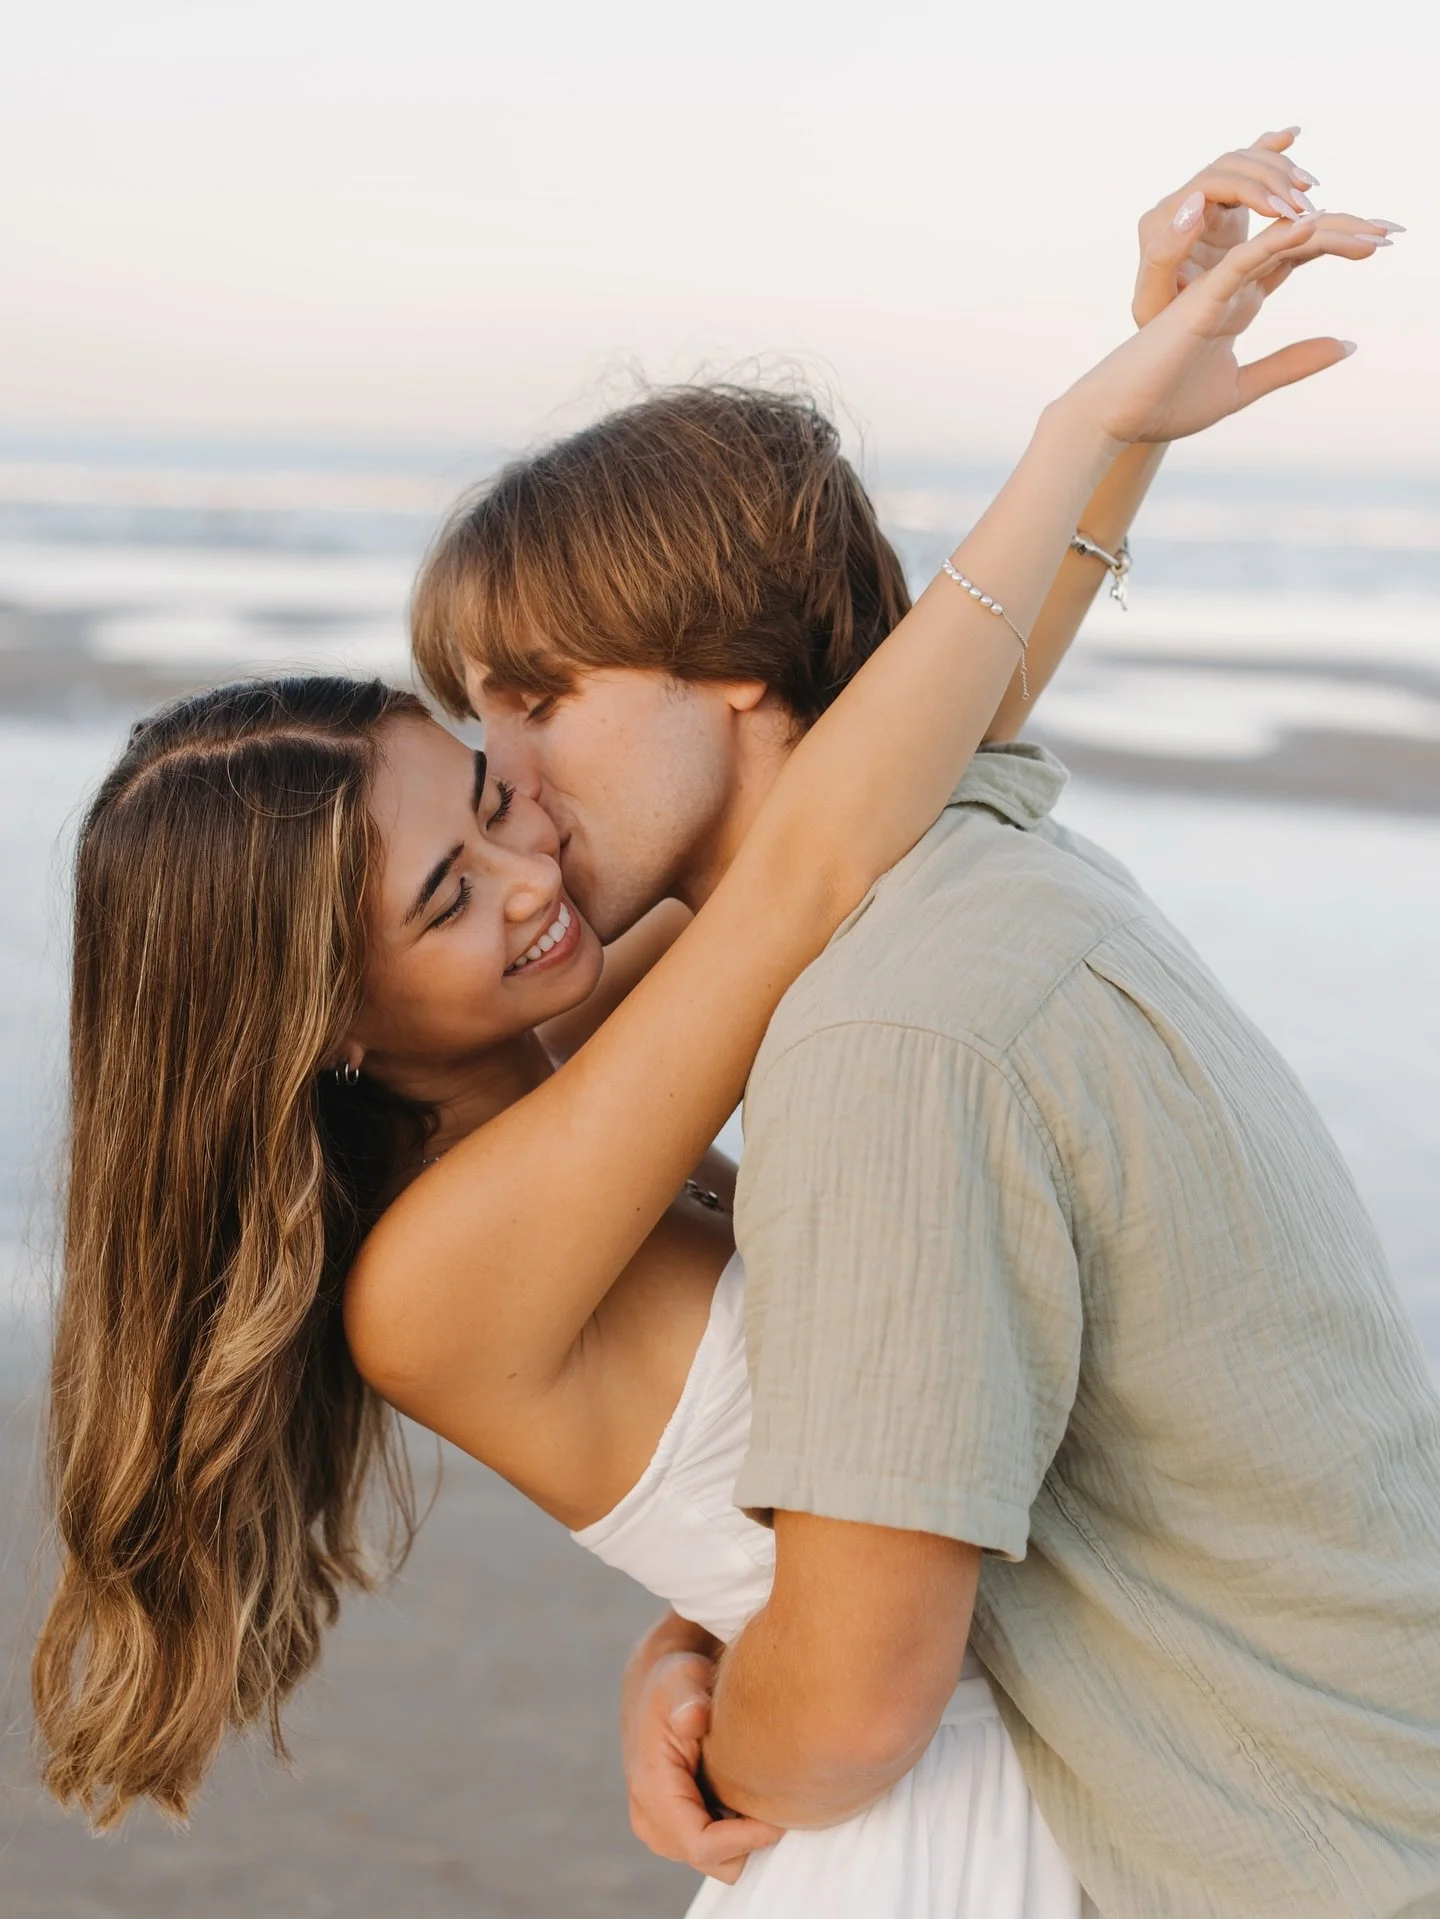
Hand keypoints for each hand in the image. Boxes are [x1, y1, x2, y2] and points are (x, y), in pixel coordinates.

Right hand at [622, 1648, 783, 1883]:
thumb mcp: (682, 1678)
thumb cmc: (676, 1680)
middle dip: (750, 1841)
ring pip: (720, 1862)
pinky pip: (718, 1850)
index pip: (702, 1845)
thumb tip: (692, 1717)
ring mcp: (662, 1829)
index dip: (746, 1839)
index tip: (781, 1817)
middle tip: (777, 1800)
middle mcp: (650, 1821)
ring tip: (761, 1792)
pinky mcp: (676, 1827)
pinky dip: (738, 1831)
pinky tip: (747, 1793)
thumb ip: (688, 1699)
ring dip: (744, 1837)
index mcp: (651, 1792)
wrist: (660, 1682)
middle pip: (716, 1863)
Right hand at [1064, 202, 1397, 451]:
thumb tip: (1347, 344)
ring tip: (1373, 231)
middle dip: (1348, 228)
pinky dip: (1274, 242)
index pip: (1298, 255)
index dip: (1342, 241)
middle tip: (1394, 229)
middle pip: (1297, 239)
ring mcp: (1215, 288)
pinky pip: (1241, 262)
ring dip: (1328, 231)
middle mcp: (1230, 284)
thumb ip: (1292, 363)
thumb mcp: (1242, 386)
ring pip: (1277, 243)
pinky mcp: (1198, 302)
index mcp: (1240, 300)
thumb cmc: (1165, 404)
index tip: (1385, 240)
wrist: (1116, 421)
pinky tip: (1308, 223)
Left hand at [1133, 127, 1330, 326]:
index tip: (1282, 211)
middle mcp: (1184, 203)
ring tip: (1310, 188)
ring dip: (1280, 170)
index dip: (1251, 190)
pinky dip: (1269, 150)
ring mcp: (1204, 202)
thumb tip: (1193, 204)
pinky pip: (1247, 171)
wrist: (1163, 326)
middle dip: (1273, 180)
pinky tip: (1292, 134)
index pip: (1212, 183)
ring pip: (1245, 165)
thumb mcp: (1154, 299)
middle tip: (1305, 206)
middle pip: (1233, 166)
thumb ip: (1164, 255)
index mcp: (1164, 218)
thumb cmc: (1157, 321)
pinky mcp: (1222, 209)